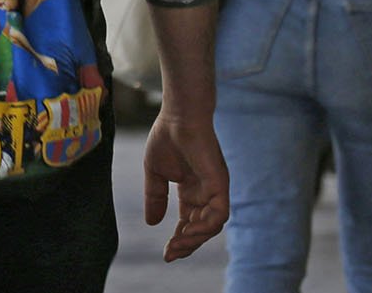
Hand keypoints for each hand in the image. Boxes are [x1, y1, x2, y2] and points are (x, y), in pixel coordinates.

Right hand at [142, 110, 229, 261]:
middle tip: (170, 254)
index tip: (166, 253)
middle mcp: (206, 193)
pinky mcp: (220, 184)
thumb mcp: (155, 173)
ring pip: (211, 226)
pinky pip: (219, 214)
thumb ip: (155, 197)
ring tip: (176, 244)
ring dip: (195, 239)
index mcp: (191, 191)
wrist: (177, 116)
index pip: (188, 222)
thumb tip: (151, 223)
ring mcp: (215, 189)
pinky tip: (187, 230)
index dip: (178, 239)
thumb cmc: (166, 137)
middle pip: (200, 228)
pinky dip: (205, 227)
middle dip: (186, 244)